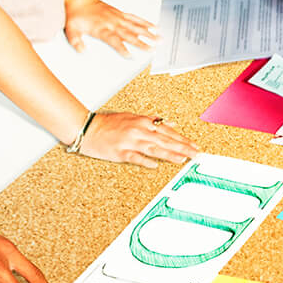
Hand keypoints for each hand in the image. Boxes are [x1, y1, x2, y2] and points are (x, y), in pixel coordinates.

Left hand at [64, 0, 157, 57]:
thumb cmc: (77, 15)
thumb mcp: (70, 30)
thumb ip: (76, 42)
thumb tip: (82, 51)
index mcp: (101, 29)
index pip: (113, 40)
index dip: (121, 48)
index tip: (129, 55)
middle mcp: (112, 23)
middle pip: (129, 34)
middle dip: (142, 42)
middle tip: (153, 49)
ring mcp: (118, 18)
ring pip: (136, 26)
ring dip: (148, 33)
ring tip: (159, 38)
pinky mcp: (121, 13)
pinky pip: (135, 18)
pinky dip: (145, 22)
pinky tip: (153, 26)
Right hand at [77, 112, 195, 167]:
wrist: (87, 128)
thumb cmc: (109, 123)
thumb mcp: (133, 117)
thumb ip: (153, 121)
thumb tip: (171, 123)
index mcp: (143, 122)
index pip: (168, 132)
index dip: (183, 139)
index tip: (194, 146)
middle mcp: (138, 130)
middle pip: (165, 140)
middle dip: (182, 147)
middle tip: (195, 154)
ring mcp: (129, 141)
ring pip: (153, 148)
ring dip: (169, 154)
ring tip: (183, 159)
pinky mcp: (119, 152)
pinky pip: (134, 157)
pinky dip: (145, 161)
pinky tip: (155, 165)